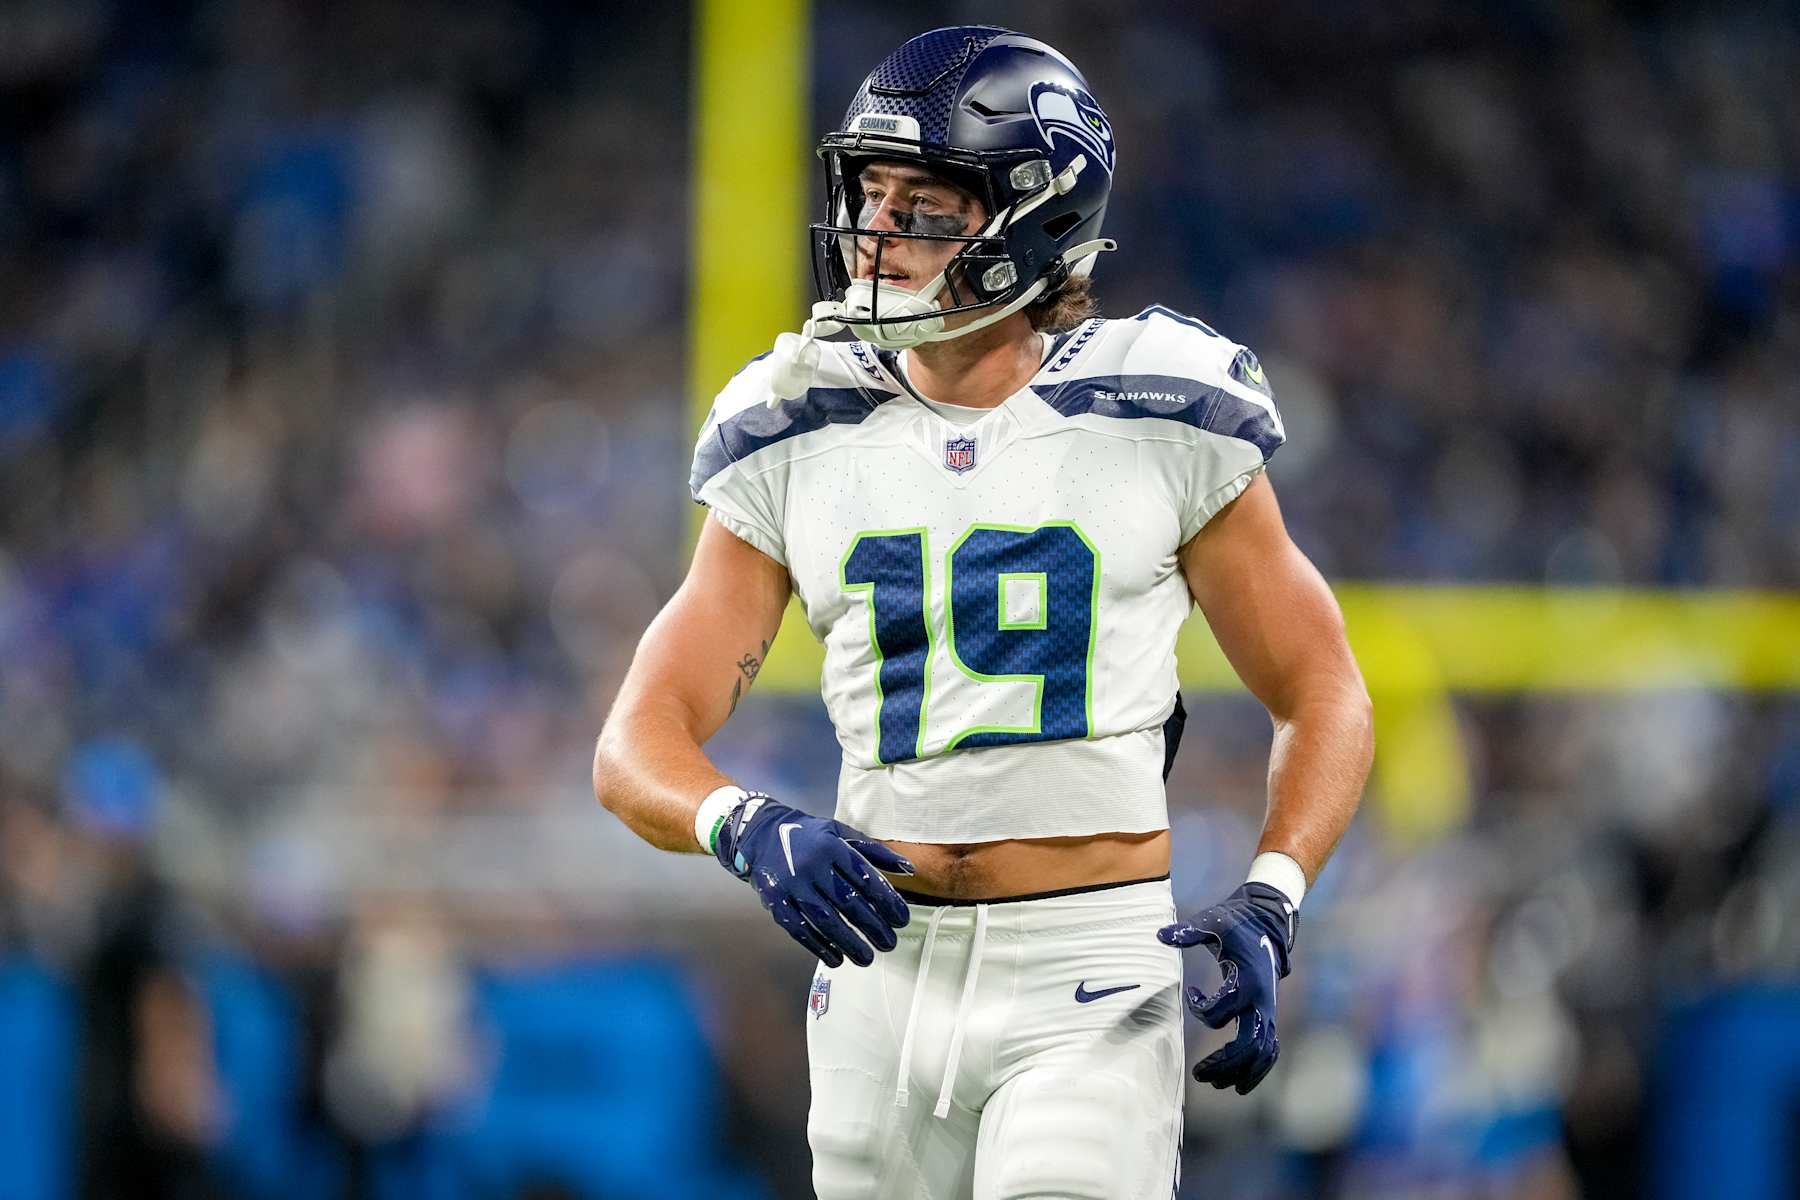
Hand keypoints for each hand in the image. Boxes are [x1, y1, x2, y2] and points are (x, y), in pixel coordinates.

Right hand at [714, 794, 913, 967]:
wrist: (761, 834)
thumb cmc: (809, 836)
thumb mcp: (841, 833)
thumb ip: (875, 851)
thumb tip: (909, 868)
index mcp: (831, 847)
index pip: (865, 878)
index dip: (886, 901)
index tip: (901, 920)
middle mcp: (811, 865)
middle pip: (847, 902)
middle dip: (872, 927)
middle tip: (889, 943)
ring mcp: (791, 884)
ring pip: (824, 920)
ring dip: (848, 943)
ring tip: (867, 958)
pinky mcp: (775, 900)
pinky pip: (799, 928)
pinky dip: (818, 946)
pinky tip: (835, 958)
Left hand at [1157, 882, 1296, 1093]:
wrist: (1267, 924)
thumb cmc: (1236, 925)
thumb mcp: (1213, 922)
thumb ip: (1188, 932)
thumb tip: (1160, 935)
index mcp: (1248, 982)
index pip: (1220, 1013)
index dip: (1199, 1009)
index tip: (1191, 994)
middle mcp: (1262, 1002)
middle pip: (1248, 1045)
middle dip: (1224, 1063)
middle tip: (1198, 1075)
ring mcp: (1269, 1012)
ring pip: (1261, 1054)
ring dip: (1239, 1072)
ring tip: (1215, 1084)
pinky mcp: (1270, 1016)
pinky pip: (1270, 1051)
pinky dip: (1258, 1070)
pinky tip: (1239, 1085)